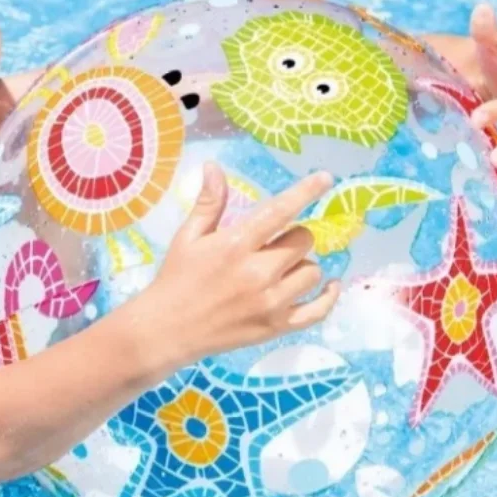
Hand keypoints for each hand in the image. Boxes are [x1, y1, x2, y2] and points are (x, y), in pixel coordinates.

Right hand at [146, 166, 338, 366]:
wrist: (167, 330)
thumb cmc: (176, 279)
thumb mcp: (188, 237)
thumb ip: (209, 203)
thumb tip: (214, 166)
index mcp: (235, 245)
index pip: (280, 211)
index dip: (305, 192)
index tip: (324, 178)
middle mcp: (257, 272)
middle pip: (303, 241)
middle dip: (294, 237)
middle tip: (274, 244)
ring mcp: (270, 302)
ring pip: (312, 272)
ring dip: (302, 265)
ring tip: (282, 269)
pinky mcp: (275, 327)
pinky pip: (317, 311)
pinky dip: (328, 298)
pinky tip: (329, 286)